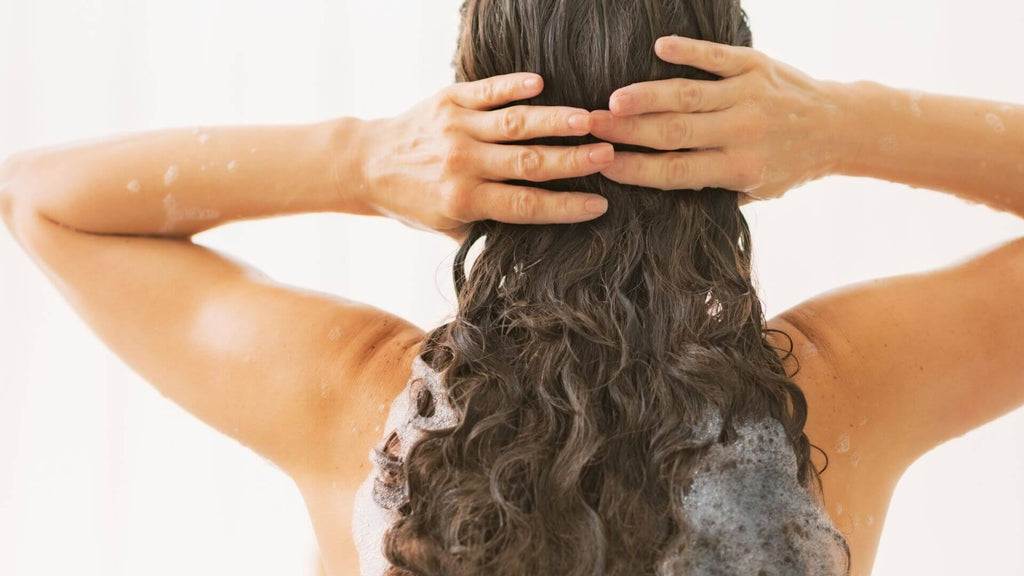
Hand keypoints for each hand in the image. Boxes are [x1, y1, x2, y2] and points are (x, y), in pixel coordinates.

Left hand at [356, 73, 613, 241]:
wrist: (367, 164)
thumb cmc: (414, 202)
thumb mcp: (446, 228)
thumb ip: (487, 232)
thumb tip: (534, 247)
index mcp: (464, 201)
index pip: (525, 205)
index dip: (565, 206)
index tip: (600, 204)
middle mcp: (461, 164)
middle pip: (527, 163)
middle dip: (572, 160)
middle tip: (609, 153)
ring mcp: (456, 129)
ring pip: (514, 124)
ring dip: (554, 120)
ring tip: (589, 119)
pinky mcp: (449, 100)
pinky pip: (487, 91)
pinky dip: (513, 85)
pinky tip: (541, 83)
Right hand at [590, 35, 843, 204]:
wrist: (840, 128)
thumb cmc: (789, 164)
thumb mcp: (755, 191)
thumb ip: (711, 188)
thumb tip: (656, 184)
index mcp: (740, 169)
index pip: (676, 172)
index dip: (636, 170)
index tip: (604, 165)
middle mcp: (742, 133)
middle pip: (672, 132)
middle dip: (627, 131)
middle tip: (592, 127)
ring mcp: (748, 96)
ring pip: (686, 94)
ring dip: (645, 95)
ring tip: (612, 99)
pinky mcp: (755, 66)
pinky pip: (716, 56)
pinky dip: (688, 50)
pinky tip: (659, 46)